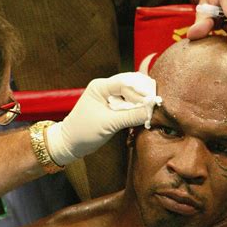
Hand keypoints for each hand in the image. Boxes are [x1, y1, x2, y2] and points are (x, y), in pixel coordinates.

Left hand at [45, 72, 159, 165]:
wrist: (70, 144)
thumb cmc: (83, 132)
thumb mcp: (109, 124)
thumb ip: (130, 116)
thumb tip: (151, 111)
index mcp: (101, 86)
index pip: (126, 82)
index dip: (140, 90)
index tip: (153, 100)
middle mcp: (105, 89)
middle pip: (131, 85)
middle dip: (143, 94)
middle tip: (156, 103)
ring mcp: (108, 98)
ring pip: (131, 96)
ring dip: (141, 103)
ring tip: (152, 110)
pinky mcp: (111, 109)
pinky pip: (128, 105)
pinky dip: (136, 110)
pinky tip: (144, 115)